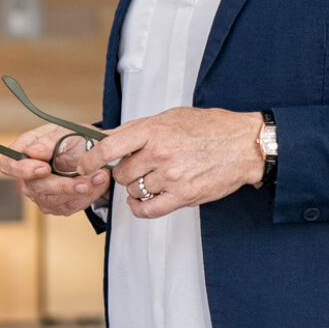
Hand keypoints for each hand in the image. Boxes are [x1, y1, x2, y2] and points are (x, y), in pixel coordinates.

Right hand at [0, 123, 113, 217]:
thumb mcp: (64, 133)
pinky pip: (69, 207)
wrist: (95, 153)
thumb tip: (32, 151)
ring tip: (100, 177)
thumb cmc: (74, 139)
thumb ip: (47, 143)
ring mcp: (41, 194)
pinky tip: (97, 184)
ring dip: (80, 191)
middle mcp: (28, 177)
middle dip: (63, 185)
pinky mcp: (56, 206)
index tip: (44, 168)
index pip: (8, 165)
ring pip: (54, 201)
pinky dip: (86, 197)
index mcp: (23, 153)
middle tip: (85, 181)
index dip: (22, 170)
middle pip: (34, 188)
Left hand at [86, 108, 265, 219]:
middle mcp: (160, 153)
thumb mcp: (170, 117)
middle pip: (121, 173)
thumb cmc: (210, 128)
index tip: (84, 165)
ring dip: (137, 188)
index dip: (90, 159)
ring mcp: (171, 176)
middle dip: (124, 173)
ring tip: (152, 179)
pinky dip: (140, 208)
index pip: (108, 147)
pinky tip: (142, 201)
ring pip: (134, 190)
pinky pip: (148, 210)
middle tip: (137, 168)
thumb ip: (136, 129)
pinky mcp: (183, 196)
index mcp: (153, 130)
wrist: (244, 145)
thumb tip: (105, 136)